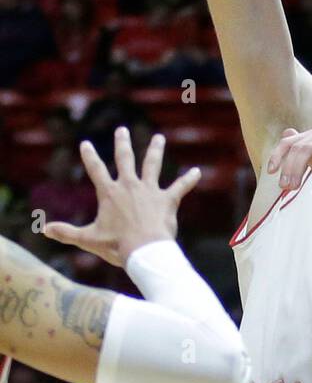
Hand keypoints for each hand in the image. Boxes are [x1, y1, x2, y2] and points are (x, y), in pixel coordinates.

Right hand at [43, 128, 200, 266]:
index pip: (96, 170)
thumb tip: (43, 229)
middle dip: (122, 144)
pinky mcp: (167, 200)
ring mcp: (150, 191)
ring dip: (155, 151)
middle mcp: (129, 186)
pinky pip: (180, 187)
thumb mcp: (88, 239)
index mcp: (110, 193)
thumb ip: (66, 232)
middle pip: (125, 159)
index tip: (85, 143)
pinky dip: (189, 180)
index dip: (89, 156)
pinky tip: (197, 171)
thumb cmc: (116, 246)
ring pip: (153, 165)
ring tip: (158, 138)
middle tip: (122, 130)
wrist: (144, 251)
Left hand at [268, 123, 311, 196]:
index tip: (271, 172)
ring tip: (295, 188)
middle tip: (286, 188)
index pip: (289, 142)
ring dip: (298, 170)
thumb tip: (286, 134)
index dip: (277, 155)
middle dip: (287, 168)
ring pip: (308, 149)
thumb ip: (303, 155)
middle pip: (296, 146)